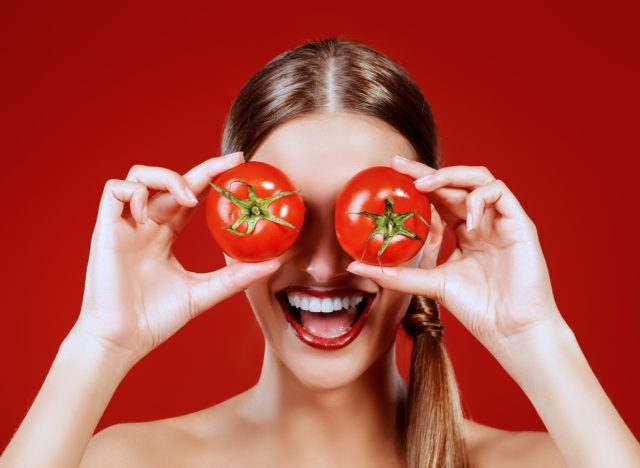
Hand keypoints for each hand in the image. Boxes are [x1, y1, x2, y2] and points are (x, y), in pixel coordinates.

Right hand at [71, 152, 279, 362]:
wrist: (122, 341)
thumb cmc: (156, 319)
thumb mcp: (204, 292)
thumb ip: (236, 276)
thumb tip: (274, 263)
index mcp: (165, 235)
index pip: (190, 195)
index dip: (211, 178)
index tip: (239, 165)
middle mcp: (146, 225)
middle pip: (171, 180)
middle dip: (202, 168)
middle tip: (231, 163)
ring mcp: (125, 225)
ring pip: (139, 176)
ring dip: (166, 178)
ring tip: (188, 199)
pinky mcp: (105, 229)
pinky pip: (114, 190)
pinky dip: (134, 193)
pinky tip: (148, 216)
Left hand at [346, 154, 563, 352]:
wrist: (510, 330)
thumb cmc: (477, 309)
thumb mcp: (429, 284)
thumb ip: (395, 274)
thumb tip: (354, 265)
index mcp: (463, 231)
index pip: (438, 197)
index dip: (416, 183)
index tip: (388, 174)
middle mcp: (482, 221)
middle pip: (453, 182)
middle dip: (424, 171)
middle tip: (396, 164)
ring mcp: (501, 220)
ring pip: (478, 178)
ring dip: (449, 176)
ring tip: (423, 186)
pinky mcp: (520, 223)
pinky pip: (499, 192)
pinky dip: (478, 199)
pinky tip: (464, 220)